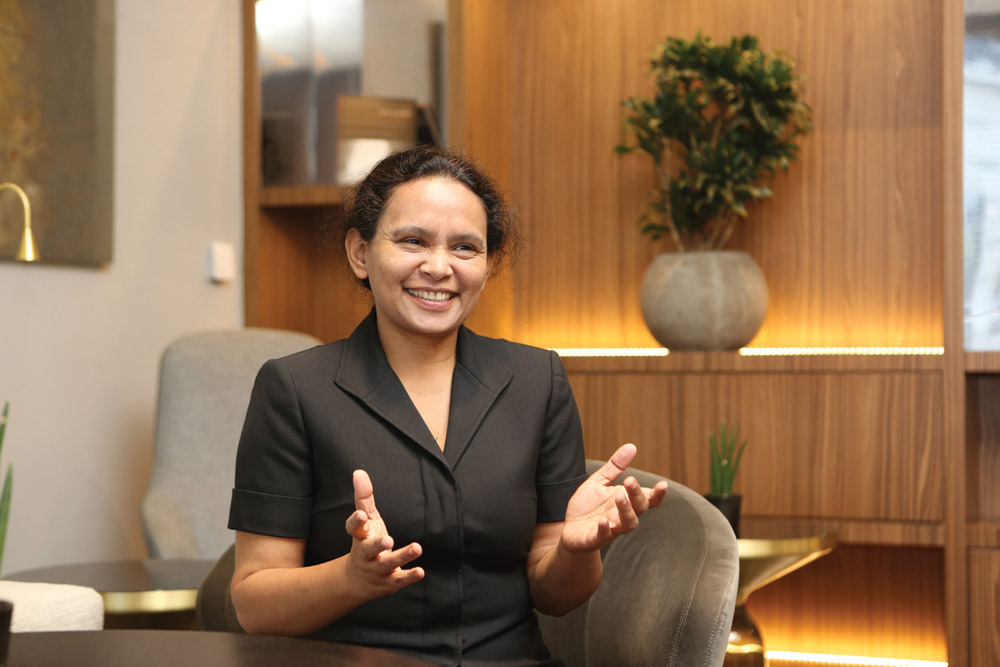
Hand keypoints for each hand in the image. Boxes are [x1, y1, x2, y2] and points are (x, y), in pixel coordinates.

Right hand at [343, 470, 423, 599]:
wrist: (358, 581)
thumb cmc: (365, 542)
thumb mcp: (366, 520)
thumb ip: (364, 497)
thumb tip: (359, 472)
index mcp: (359, 537)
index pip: (353, 529)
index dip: (356, 522)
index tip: (361, 515)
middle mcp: (366, 554)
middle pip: (369, 549)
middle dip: (378, 545)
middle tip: (388, 540)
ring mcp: (377, 569)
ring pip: (388, 564)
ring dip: (402, 556)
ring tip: (416, 548)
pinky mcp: (390, 581)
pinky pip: (399, 579)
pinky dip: (409, 576)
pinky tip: (420, 571)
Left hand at [560, 444, 667, 552]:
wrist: (570, 529)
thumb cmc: (588, 506)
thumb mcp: (599, 481)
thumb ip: (615, 467)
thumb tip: (632, 446)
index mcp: (627, 501)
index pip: (648, 499)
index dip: (658, 494)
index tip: (663, 484)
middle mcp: (623, 516)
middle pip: (639, 508)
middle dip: (637, 495)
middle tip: (630, 481)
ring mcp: (612, 528)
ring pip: (628, 524)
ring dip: (626, 511)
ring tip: (620, 496)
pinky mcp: (596, 538)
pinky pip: (604, 536)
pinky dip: (606, 529)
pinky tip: (603, 521)